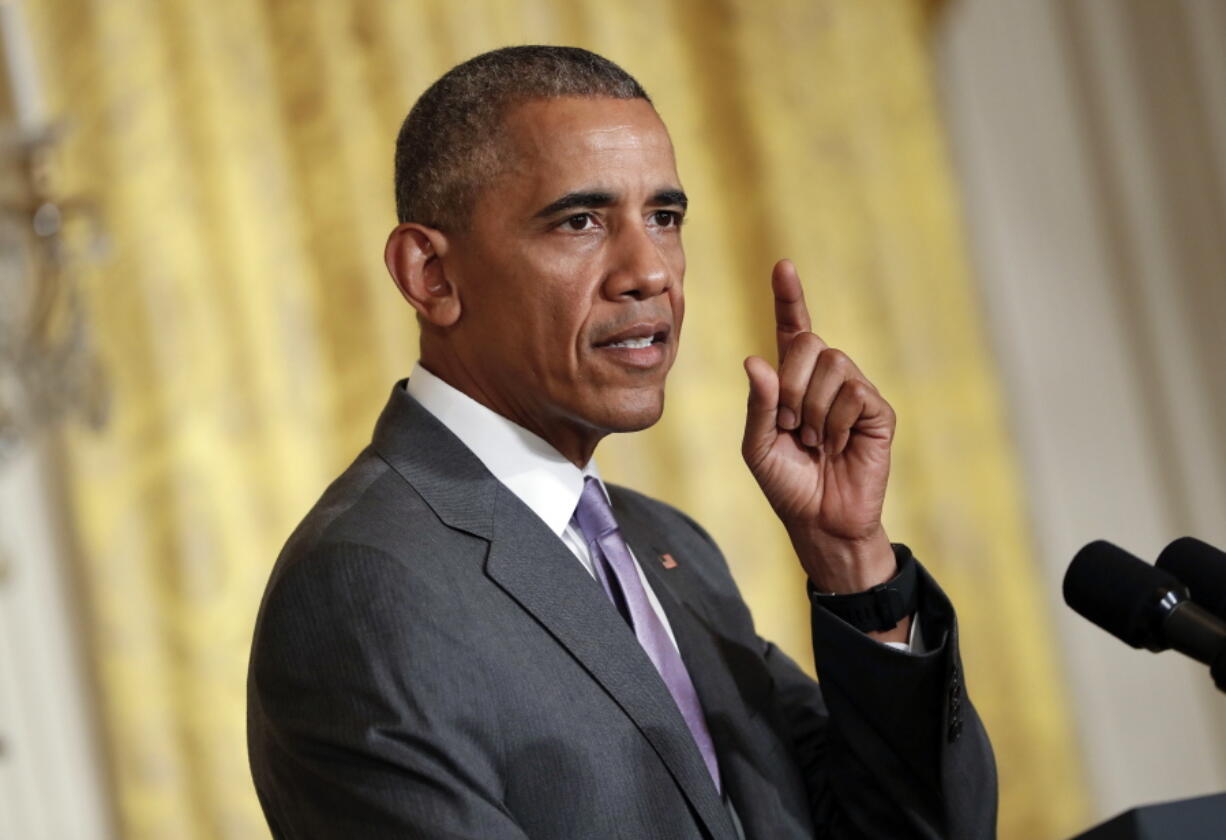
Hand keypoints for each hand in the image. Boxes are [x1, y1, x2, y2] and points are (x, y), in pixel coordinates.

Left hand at [742, 260, 896, 594]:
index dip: (789, 298)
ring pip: (833, 365)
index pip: (792, 329)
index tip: (783, 267)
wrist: (821, 522)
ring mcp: (855, 392)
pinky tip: (837, 445)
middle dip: (791, 386)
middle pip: (809, 343)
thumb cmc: (787, 484)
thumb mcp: (757, 446)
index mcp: (792, 382)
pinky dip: (837, 422)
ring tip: (814, 441)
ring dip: (813, 409)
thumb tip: (755, 360)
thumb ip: (757, 404)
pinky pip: (855, 392)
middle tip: (791, 427)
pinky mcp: (878, 411)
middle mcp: (825, 379)